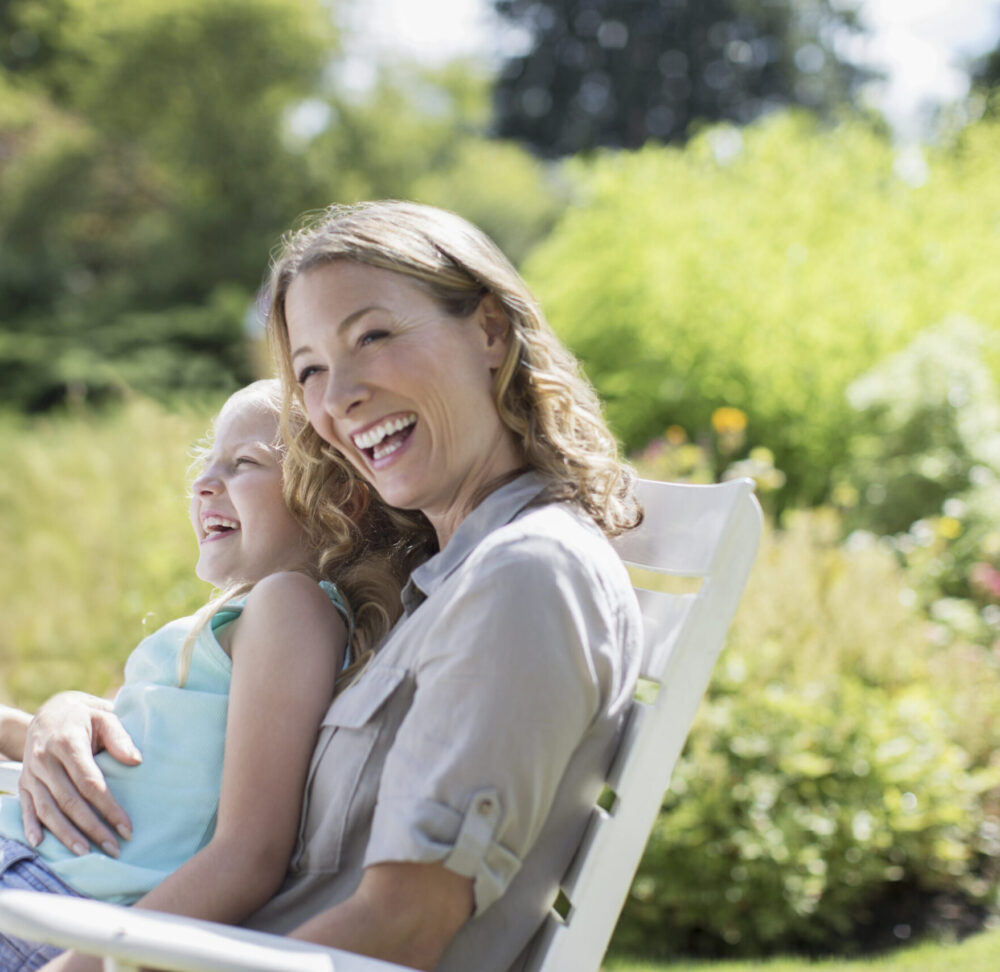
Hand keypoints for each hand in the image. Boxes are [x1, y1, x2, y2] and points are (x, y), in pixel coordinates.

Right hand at [20, 692, 140, 855]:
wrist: (48, 712)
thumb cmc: (83, 716)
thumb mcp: (104, 716)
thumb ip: (119, 737)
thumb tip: (136, 760)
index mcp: (67, 743)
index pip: (90, 782)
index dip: (108, 807)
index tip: (126, 827)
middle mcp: (45, 760)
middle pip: (70, 801)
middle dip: (92, 827)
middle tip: (113, 848)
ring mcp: (31, 773)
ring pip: (48, 809)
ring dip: (65, 834)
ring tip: (85, 853)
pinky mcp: (23, 782)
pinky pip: (26, 807)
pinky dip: (31, 826)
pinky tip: (41, 844)